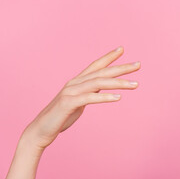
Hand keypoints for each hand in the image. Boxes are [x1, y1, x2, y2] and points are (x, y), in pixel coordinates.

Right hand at [20, 46, 140, 150]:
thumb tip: (103, 88)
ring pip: (99, 83)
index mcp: (78, 81)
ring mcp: (71, 92)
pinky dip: (105, 97)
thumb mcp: (79, 101)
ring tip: (135, 84)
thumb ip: (90, 92)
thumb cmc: (61, 116)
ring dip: (119, 83)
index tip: (122, 49)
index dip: (109, 57)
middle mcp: (75, 83)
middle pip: (102, 72)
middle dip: (121, 67)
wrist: (41, 130)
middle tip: (138, 64)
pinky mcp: (69, 103)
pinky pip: (90, 98)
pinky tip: (118, 97)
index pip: (96, 65)